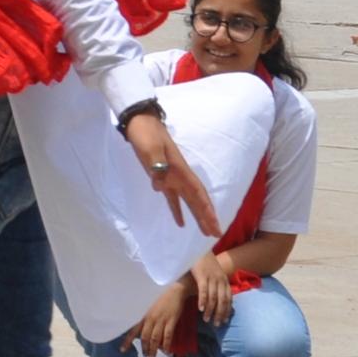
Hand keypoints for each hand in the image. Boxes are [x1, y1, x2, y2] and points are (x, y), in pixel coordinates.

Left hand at [124, 110, 219, 233]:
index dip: (206, 209)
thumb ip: (156, 165)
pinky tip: (180, 222)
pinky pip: (173, 197)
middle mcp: (180, 176)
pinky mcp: (162, 177)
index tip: (214, 224)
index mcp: (180, 170)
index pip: (197, 194)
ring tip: (205, 231)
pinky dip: (177, 209)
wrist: (140, 122)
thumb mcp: (149, 148)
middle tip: (217, 234)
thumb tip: (160, 186)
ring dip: (196, 215)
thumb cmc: (146, 134)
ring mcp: (172, 177)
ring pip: (188, 201)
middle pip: (196, 200)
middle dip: (207, 217)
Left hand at [129, 284, 188, 356]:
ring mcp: (161, 320)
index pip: (133, 330)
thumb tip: (142, 332)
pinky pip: (168, 336)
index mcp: (144, 316)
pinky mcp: (171, 321)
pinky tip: (166, 351)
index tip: (123, 350)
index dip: (128, 340)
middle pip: (145, 337)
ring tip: (153, 356)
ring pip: (155, 338)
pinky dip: (166, 345)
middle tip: (146, 356)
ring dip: (153, 349)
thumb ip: (146, 319)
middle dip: (144, 348)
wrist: (175, 292)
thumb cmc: (162, 300)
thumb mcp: (150, 309)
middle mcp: (150, 319)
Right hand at [187, 253, 237, 325]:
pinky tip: (201, 309)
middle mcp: (221, 281)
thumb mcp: (215, 275)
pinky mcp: (202, 276)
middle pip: (222, 301)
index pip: (228, 299)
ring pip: (213, 298)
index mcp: (225, 281)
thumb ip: (218, 286)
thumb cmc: (205, 264)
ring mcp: (212, 278)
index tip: (224, 321)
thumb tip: (219, 299)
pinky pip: (204, 291)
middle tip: (217, 324)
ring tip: (207, 320)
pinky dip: (203, 301)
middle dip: (220, 314)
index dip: (227, 311)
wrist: (199, 249)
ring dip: (211, 310)